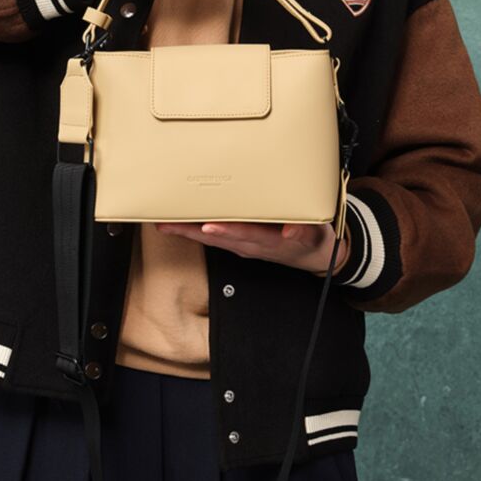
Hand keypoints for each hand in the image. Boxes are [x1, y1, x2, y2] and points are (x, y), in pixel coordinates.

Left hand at [154, 219, 349, 274]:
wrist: (315, 257)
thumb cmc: (312, 239)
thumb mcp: (316, 234)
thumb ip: (304, 231)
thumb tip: (293, 231)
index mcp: (268, 241)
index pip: (244, 235)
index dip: (226, 231)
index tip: (208, 226)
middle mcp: (250, 245)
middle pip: (217, 238)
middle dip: (191, 231)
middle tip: (167, 223)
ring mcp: (244, 245)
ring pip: (211, 239)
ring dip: (187, 232)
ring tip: (165, 223)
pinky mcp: (241, 242)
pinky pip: (214, 237)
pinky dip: (195, 231)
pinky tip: (181, 224)